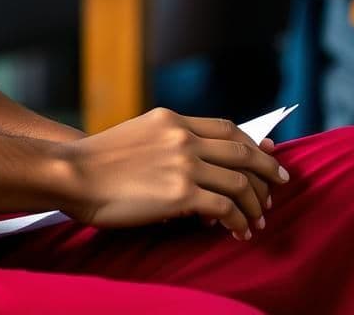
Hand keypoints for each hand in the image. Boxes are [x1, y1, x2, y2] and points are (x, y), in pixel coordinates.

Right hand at [59, 107, 290, 237]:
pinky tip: (239, 233)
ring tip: (258, 220)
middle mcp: (182, 137)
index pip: (226, 127)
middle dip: (267, 172)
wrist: (74, 173)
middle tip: (280, 188)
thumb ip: (168, 141)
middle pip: (242, 152)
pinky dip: (239, 222)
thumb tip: (196, 164)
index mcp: (171, 119)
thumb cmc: (98, 161)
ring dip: (255, 204)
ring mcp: (183, 164)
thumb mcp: (138, 135)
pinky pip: (226, 210)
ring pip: (239, 183)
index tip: (269, 155)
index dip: (253, 142)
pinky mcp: (181, 194)